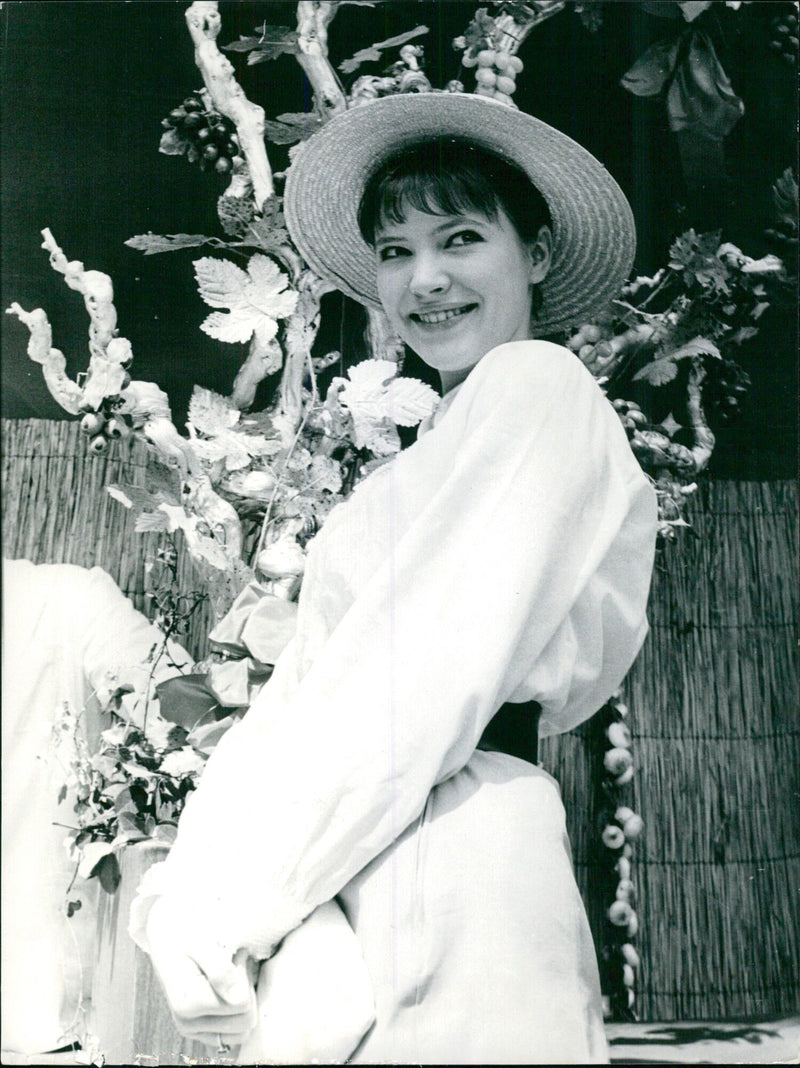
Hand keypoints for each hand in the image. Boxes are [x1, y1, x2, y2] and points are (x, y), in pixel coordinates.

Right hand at [145, 896, 257, 1048]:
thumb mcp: (200, 941)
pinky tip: (229, 987)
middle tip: (234, 962)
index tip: (233, 954)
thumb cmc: (184, 931)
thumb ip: (220, 971)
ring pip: (242, 1030)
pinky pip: (234, 1034)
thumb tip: (239, 999)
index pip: (242, 1003)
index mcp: (188, 1004)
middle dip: (246, 989)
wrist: (167, 932)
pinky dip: (238, 1012)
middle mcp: (188, 1024)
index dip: (244, 975)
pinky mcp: (200, 1030)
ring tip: (231, 973)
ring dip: (244, 1000)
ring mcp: (193, 1030)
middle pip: (245, 1021)